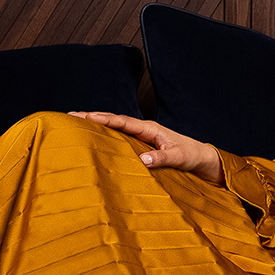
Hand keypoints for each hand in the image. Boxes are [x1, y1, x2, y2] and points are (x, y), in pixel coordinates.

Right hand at [68, 111, 225, 185]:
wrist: (203, 158)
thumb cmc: (193, 156)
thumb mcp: (179, 158)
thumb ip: (162, 158)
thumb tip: (142, 159)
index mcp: (150, 129)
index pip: (122, 121)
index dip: (103, 118)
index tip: (84, 115)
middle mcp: (144, 130)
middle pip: (115, 121)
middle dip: (93, 118)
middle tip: (70, 115)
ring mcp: (143, 137)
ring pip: (116, 129)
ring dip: (98, 126)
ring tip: (77, 125)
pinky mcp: (144, 145)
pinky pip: (122, 138)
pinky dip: (108, 136)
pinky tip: (96, 140)